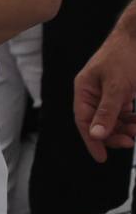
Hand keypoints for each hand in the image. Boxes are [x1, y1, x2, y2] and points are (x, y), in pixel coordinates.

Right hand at [74, 10, 135, 161]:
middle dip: (113, 134)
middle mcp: (93, 92)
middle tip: (129, 142)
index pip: (83, 120)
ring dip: (124, 127)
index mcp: (84, 89)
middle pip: (98, 122)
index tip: (101, 157)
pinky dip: (130, 119)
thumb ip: (107, 111)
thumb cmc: (124, 56)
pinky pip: (123, 111)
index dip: (91, 140)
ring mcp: (107, 92)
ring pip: (112, 118)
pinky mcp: (121, 91)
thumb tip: (95, 135)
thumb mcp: (117, 86)